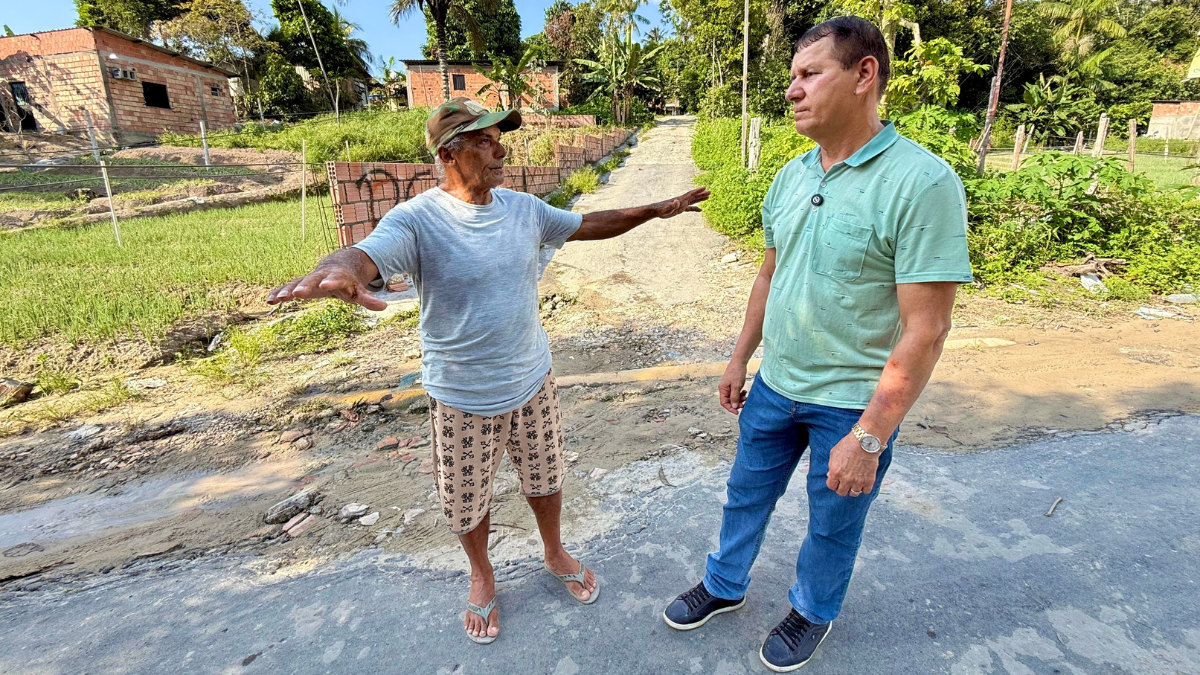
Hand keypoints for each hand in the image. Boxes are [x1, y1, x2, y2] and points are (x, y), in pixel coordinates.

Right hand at [267, 265, 386, 310]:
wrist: (336, 265)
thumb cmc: (349, 282)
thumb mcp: (359, 291)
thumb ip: (369, 299)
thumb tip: (383, 307)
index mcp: (337, 277)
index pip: (335, 279)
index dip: (331, 282)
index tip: (326, 285)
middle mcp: (320, 276)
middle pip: (312, 280)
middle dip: (304, 286)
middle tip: (297, 293)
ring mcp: (308, 279)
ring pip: (296, 283)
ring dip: (287, 290)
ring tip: (277, 299)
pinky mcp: (298, 284)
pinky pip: (287, 287)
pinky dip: (278, 292)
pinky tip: (269, 300)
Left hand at [652, 187, 709, 218]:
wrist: (656, 210)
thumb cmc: (661, 210)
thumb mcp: (667, 208)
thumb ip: (672, 205)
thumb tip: (677, 201)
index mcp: (680, 199)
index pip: (691, 194)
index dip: (698, 191)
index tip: (704, 187)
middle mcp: (682, 201)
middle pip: (694, 196)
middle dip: (702, 194)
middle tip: (710, 192)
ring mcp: (682, 204)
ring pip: (693, 200)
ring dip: (700, 199)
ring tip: (708, 197)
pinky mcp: (680, 209)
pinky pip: (690, 208)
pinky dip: (695, 208)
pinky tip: (700, 210)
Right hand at [719, 360, 748, 413]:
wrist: (739, 362)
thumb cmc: (736, 372)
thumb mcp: (736, 385)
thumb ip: (734, 397)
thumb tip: (734, 406)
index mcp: (722, 389)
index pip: (724, 402)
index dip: (730, 408)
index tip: (737, 412)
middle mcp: (724, 389)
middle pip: (728, 401)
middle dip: (736, 404)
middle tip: (743, 404)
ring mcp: (728, 387)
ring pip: (733, 397)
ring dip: (739, 399)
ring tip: (745, 397)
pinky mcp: (733, 385)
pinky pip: (736, 393)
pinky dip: (740, 394)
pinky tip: (745, 392)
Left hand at [827, 433, 879, 496]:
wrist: (865, 441)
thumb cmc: (849, 445)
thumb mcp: (834, 453)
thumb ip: (831, 466)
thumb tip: (830, 475)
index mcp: (835, 472)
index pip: (831, 486)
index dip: (833, 484)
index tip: (836, 482)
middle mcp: (846, 479)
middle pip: (841, 492)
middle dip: (842, 488)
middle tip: (845, 483)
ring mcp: (858, 481)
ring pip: (853, 494)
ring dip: (853, 489)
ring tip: (854, 483)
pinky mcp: (869, 481)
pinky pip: (865, 491)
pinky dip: (864, 488)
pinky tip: (863, 482)